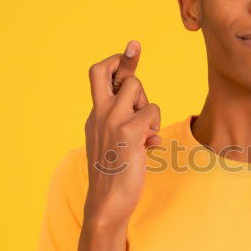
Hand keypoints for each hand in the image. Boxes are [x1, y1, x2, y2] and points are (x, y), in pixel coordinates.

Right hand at [84, 39, 160, 222]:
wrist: (108, 203)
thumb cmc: (116, 176)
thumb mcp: (119, 146)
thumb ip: (131, 129)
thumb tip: (153, 130)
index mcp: (95, 116)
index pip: (100, 76)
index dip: (119, 61)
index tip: (133, 48)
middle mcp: (98, 114)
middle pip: (106, 70)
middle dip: (127, 63)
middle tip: (138, 73)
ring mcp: (111, 122)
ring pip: (136, 88)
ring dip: (147, 106)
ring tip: (145, 130)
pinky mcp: (127, 133)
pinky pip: (151, 112)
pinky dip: (155, 126)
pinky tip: (150, 145)